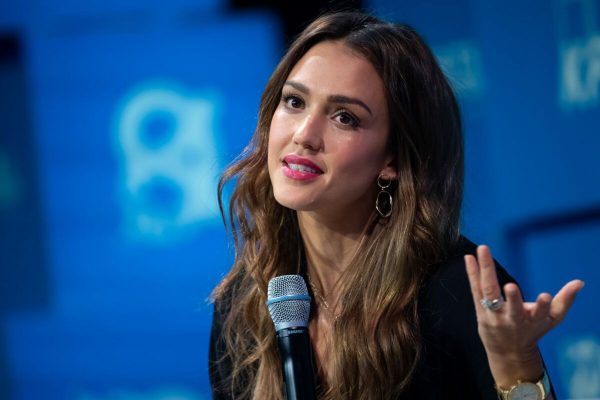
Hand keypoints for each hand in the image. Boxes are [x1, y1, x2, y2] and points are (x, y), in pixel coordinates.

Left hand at [464, 245, 583, 387]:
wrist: (508, 352)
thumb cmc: (532, 330)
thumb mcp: (552, 320)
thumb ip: (565, 300)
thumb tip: (580, 282)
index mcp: (533, 321)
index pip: (540, 313)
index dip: (543, 305)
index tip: (546, 296)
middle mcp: (512, 319)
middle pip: (511, 308)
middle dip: (512, 298)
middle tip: (510, 285)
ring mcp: (494, 316)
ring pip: (488, 294)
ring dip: (484, 272)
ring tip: (483, 251)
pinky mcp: (480, 311)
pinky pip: (475, 290)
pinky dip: (472, 273)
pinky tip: (469, 258)